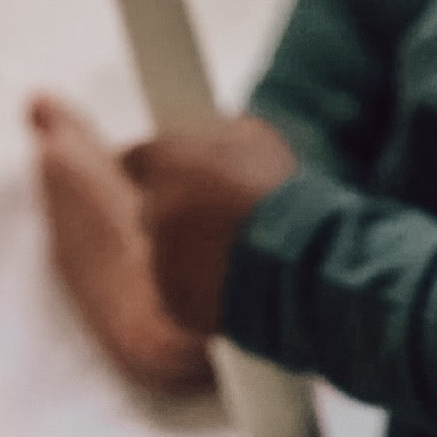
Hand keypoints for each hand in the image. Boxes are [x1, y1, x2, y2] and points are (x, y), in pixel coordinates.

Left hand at [122, 116, 299, 335]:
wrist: (301, 261)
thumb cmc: (281, 193)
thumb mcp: (257, 140)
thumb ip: (218, 137)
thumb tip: (208, 135)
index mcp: (167, 164)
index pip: (135, 158)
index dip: (152, 166)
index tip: (166, 172)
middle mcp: (153, 211)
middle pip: (151, 209)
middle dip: (175, 210)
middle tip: (215, 213)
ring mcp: (160, 261)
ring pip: (165, 253)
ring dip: (189, 251)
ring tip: (236, 250)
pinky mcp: (173, 302)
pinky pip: (179, 290)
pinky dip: (199, 287)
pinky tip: (234, 279)